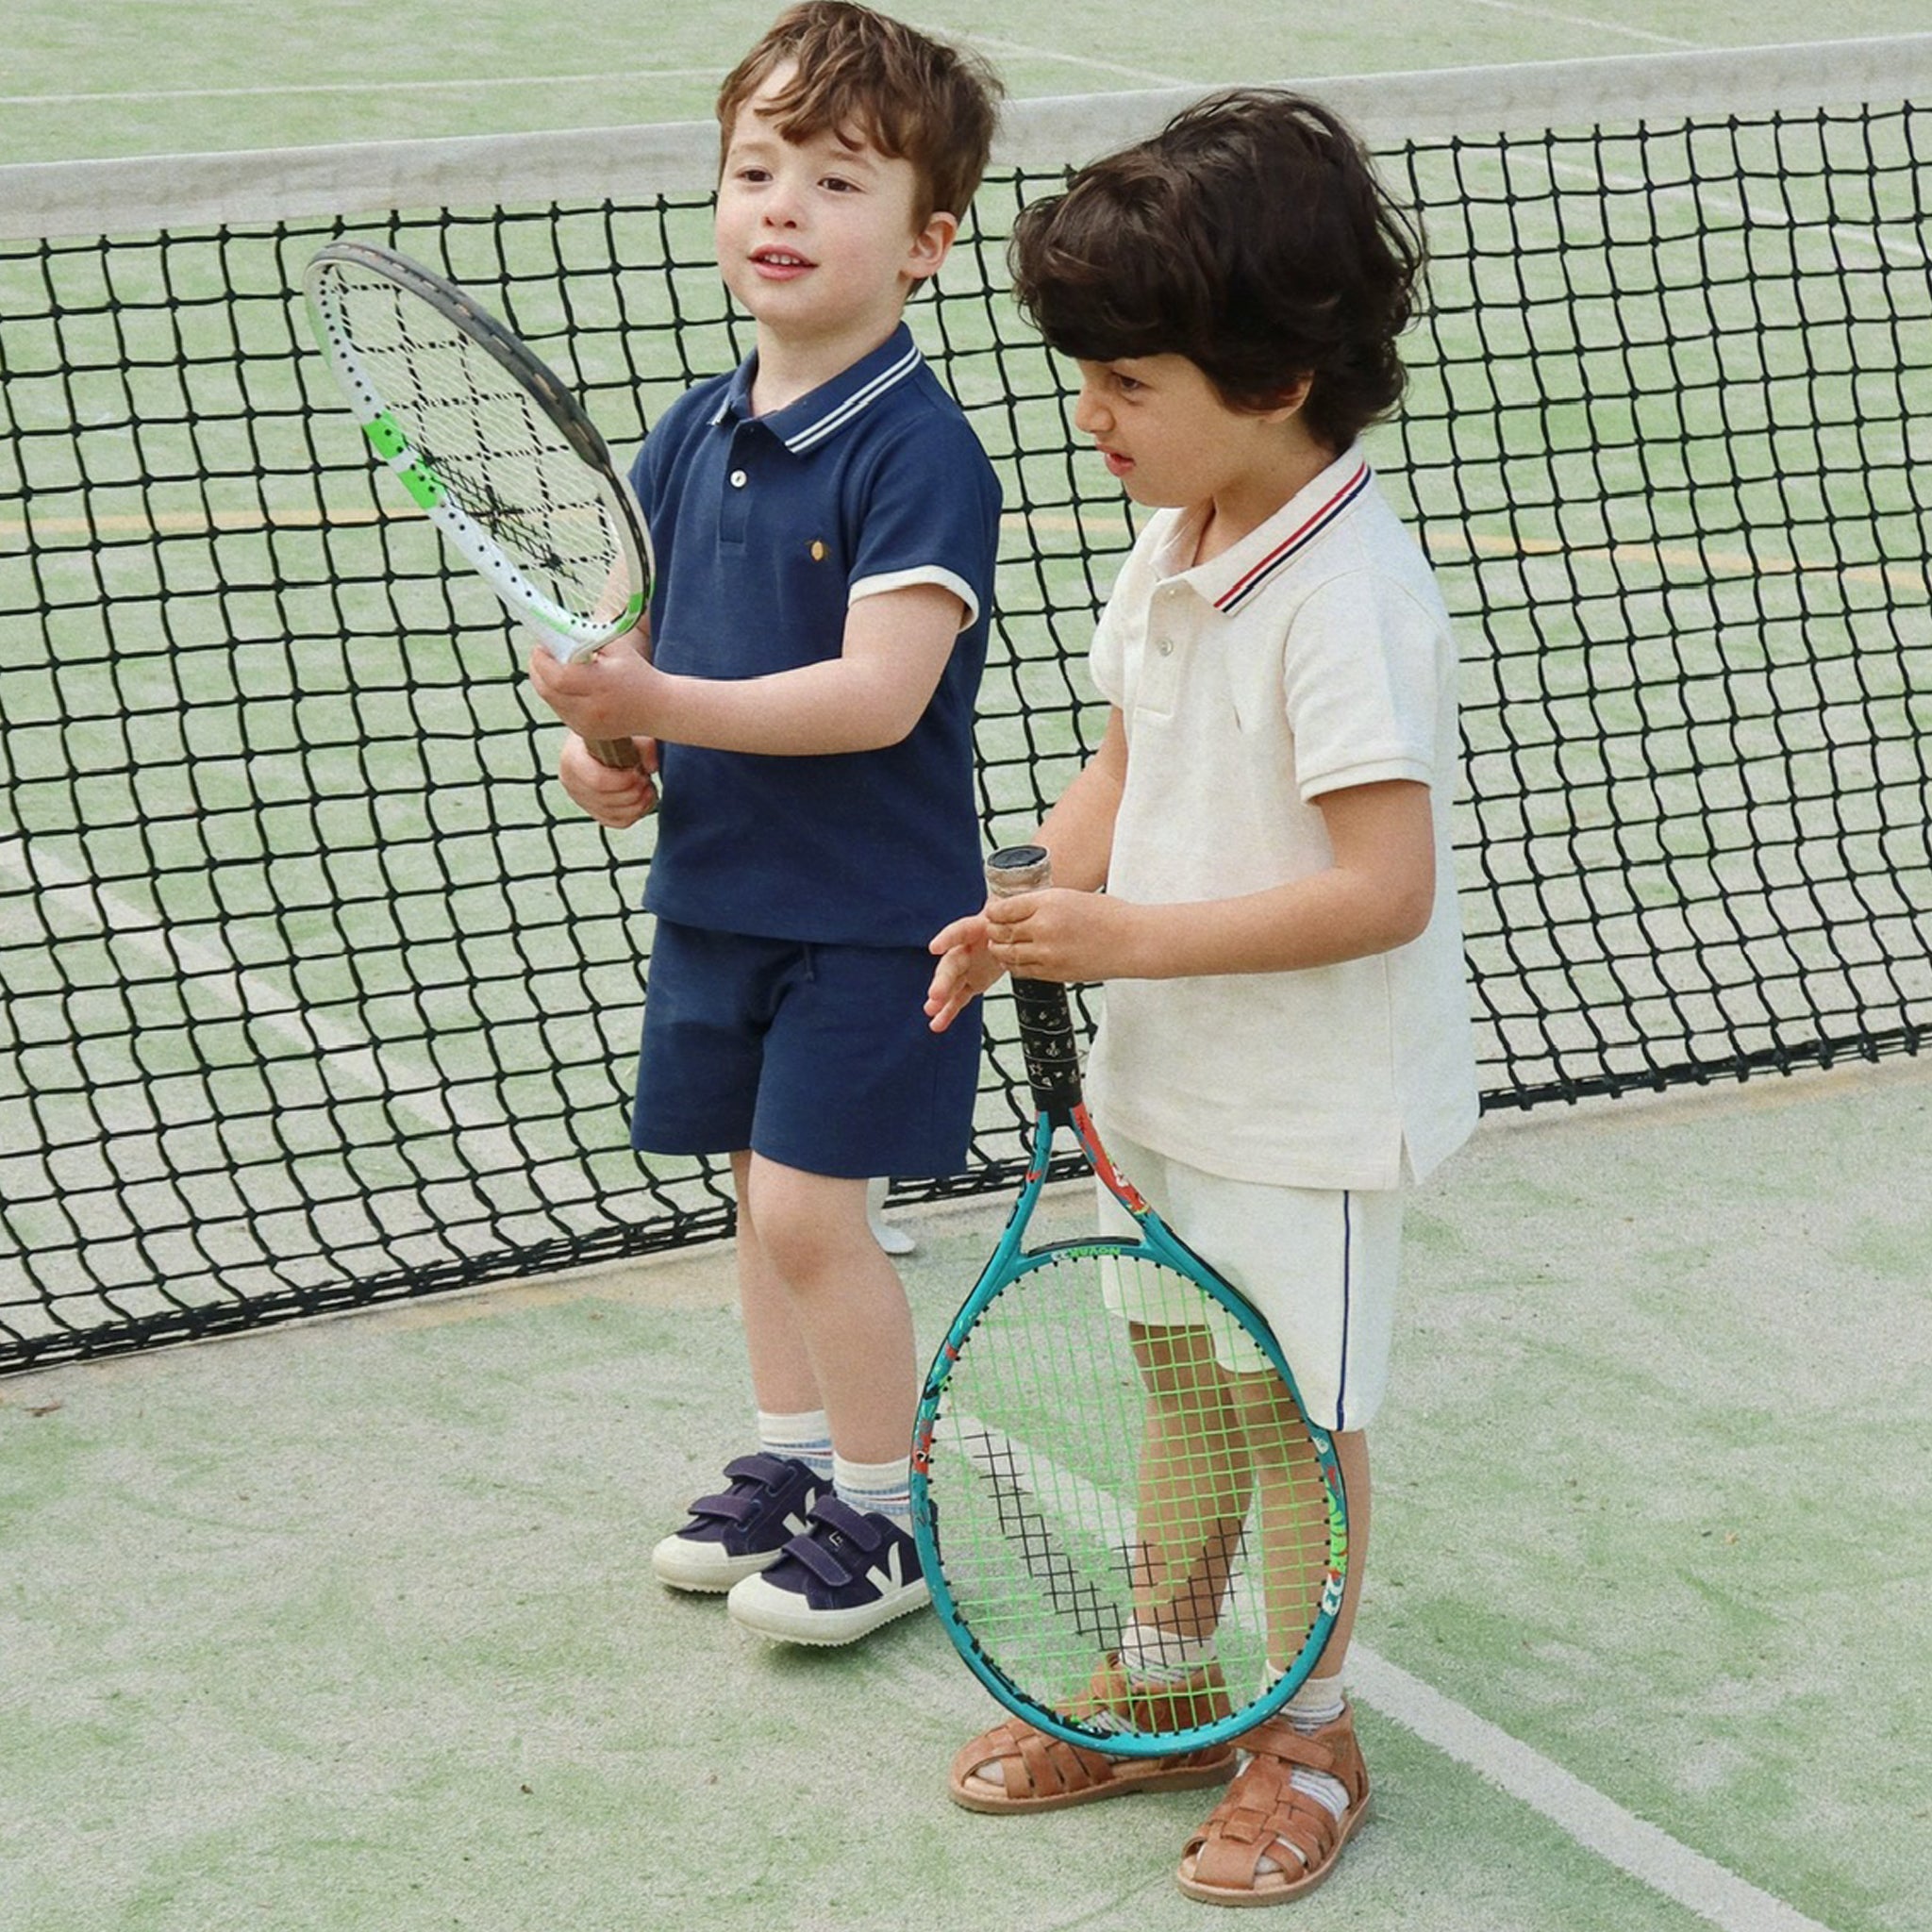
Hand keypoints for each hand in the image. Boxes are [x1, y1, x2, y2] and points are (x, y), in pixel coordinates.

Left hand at [527, 623, 660, 744]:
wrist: (658, 709)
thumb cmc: (638, 674)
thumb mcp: (617, 648)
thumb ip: (587, 639)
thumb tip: (557, 633)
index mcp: (601, 685)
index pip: (557, 676)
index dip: (542, 660)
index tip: (542, 646)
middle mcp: (592, 709)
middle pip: (546, 690)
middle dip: (537, 669)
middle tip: (542, 654)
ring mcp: (587, 724)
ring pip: (550, 701)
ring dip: (546, 682)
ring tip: (556, 667)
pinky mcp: (584, 732)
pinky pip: (559, 711)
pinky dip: (557, 696)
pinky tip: (569, 685)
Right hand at [558, 730, 658, 827]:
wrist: (605, 739)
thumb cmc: (615, 733)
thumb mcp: (627, 730)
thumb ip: (643, 745)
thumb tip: (651, 767)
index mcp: (572, 759)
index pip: (597, 781)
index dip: (624, 781)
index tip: (639, 770)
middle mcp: (571, 782)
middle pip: (607, 800)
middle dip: (634, 792)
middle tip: (646, 778)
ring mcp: (582, 800)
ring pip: (614, 814)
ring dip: (638, 803)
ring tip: (647, 786)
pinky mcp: (595, 811)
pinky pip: (618, 822)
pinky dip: (636, 813)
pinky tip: (644, 798)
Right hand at [925, 911, 1003, 1032]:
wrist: (1011, 932)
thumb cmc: (1009, 922)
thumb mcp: (1013, 918)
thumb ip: (1010, 924)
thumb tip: (1010, 925)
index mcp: (976, 928)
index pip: (960, 930)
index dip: (947, 938)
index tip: (935, 947)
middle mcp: (965, 948)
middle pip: (952, 964)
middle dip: (942, 980)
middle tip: (934, 994)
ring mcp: (966, 967)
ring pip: (951, 984)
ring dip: (941, 998)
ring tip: (930, 1011)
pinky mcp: (971, 982)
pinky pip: (958, 998)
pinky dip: (949, 1012)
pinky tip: (937, 1024)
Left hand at [982, 886, 1145, 984]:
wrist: (1133, 941)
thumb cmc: (1108, 916)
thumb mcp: (1070, 897)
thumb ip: (1042, 904)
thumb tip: (1015, 910)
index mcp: (1048, 902)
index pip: (1004, 908)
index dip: (993, 913)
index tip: (993, 913)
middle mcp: (1043, 927)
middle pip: (1001, 931)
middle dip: (993, 931)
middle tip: (992, 930)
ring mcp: (1047, 953)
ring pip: (1007, 953)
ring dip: (1000, 949)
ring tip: (999, 945)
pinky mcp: (1053, 972)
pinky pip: (1022, 970)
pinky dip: (1014, 964)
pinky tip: (1015, 959)